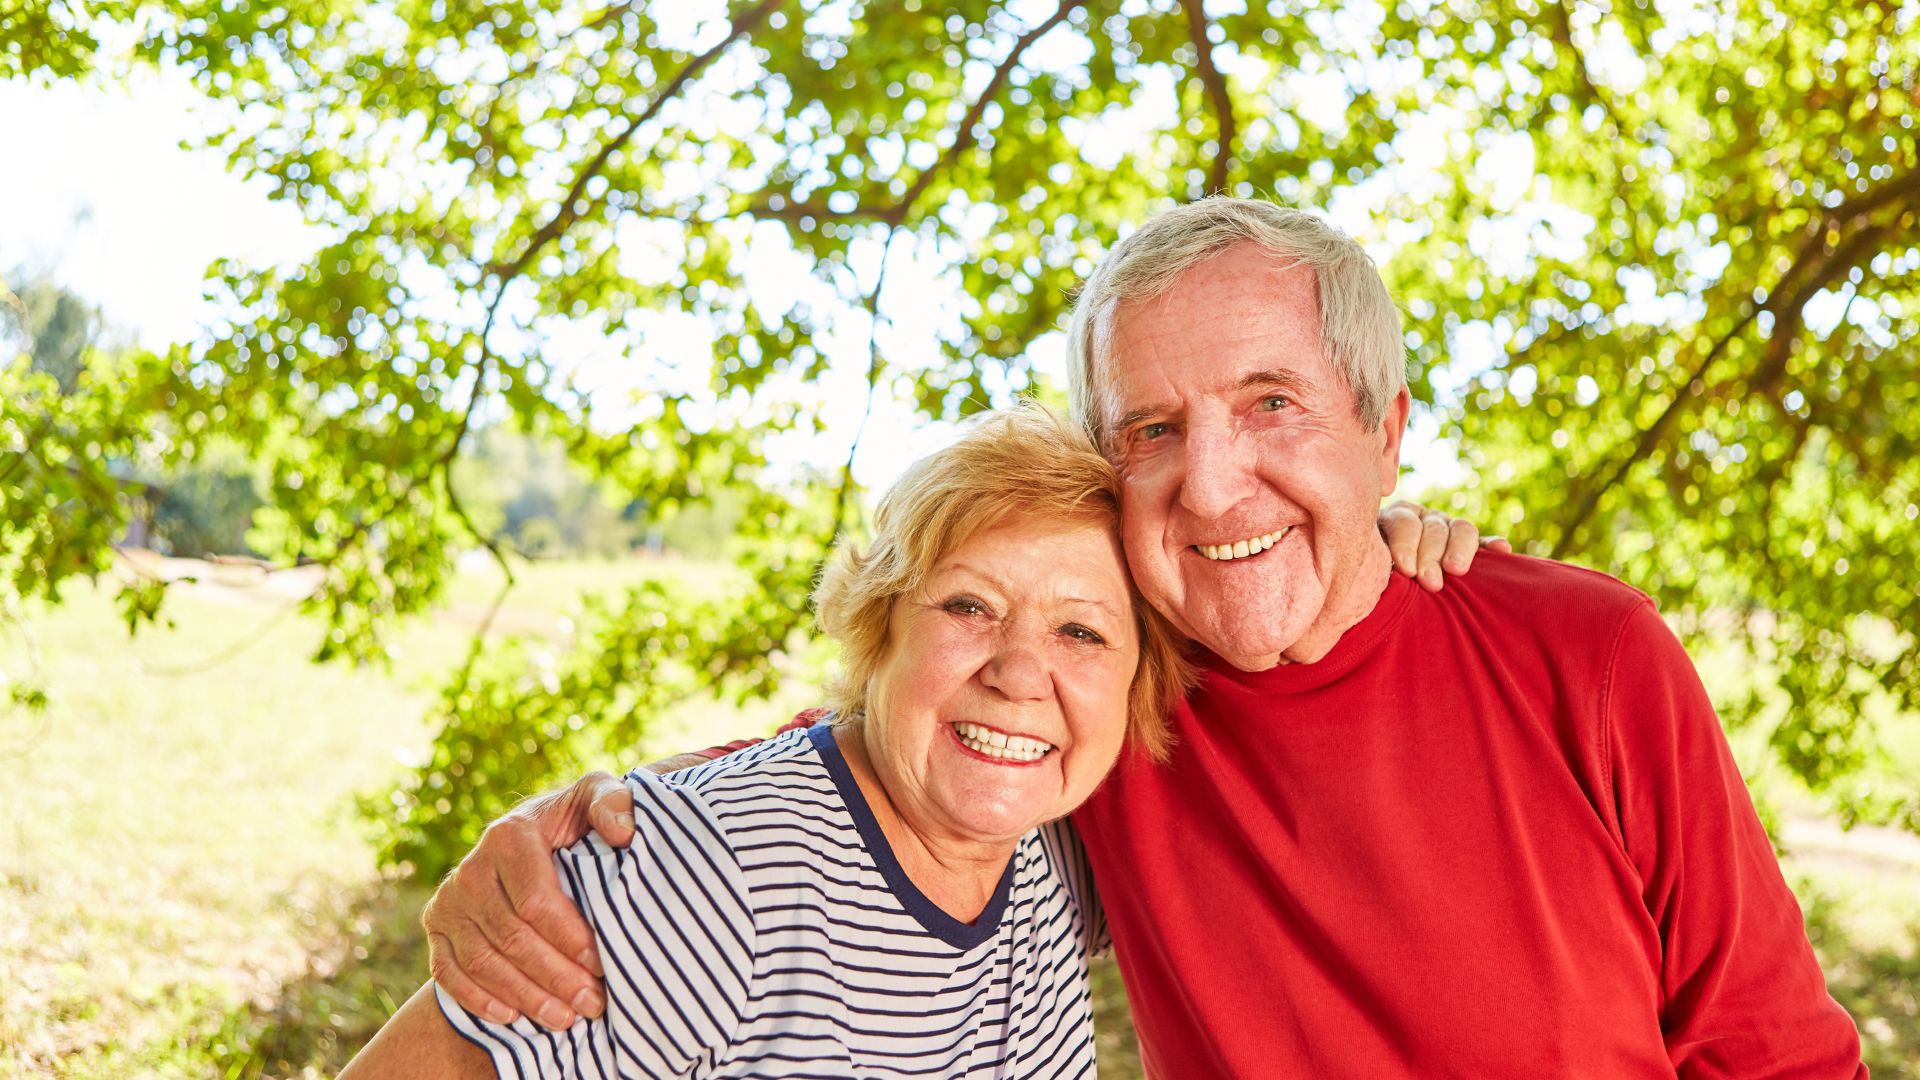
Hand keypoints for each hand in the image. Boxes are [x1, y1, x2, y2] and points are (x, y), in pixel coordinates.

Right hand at [422, 771, 636, 1029]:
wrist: (530, 833)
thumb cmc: (573, 820)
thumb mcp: (595, 799)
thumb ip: (614, 803)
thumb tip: (623, 831)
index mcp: (510, 836)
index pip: (536, 901)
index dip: (570, 938)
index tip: (602, 966)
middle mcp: (471, 868)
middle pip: (511, 937)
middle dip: (555, 977)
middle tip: (592, 1004)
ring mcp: (449, 899)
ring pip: (483, 961)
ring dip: (525, 996)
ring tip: (565, 1018)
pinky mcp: (436, 925)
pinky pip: (448, 972)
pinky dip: (478, 999)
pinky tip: (513, 1016)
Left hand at [1377, 501, 1509, 591]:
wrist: (1376, 583)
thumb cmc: (1370, 575)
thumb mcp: (1367, 562)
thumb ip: (1372, 561)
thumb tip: (1376, 569)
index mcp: (1395, 518)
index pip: (1404, 523)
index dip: (1406, 545)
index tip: (1406, 570)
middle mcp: (1423, 518)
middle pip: (1433, 528)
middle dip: (1431, 556)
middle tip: (1430, 582)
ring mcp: (1448, 529)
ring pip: (1461, 529)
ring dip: (1460, 550)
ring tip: (1457, 570)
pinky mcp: (1468, 545)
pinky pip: (1483, 542)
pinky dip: (1492, 545)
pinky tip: (1501, 550)